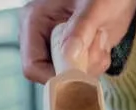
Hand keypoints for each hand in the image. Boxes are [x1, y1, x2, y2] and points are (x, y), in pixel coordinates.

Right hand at [19, 0, 135, 83]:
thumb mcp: (93, 6)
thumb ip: (81, 28)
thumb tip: (69, 55)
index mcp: (34, 21)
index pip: (33, 65)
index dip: (55, 75)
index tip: (79, 71)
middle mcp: (42, 38)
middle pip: (51, 74)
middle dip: (79, 68)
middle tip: (98, 46)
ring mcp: (58, 47)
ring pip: (69, 77)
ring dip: (92, 65)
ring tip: (101, 39)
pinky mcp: (73, 54)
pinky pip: (82, 74)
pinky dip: (97, 65)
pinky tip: (102, 44)